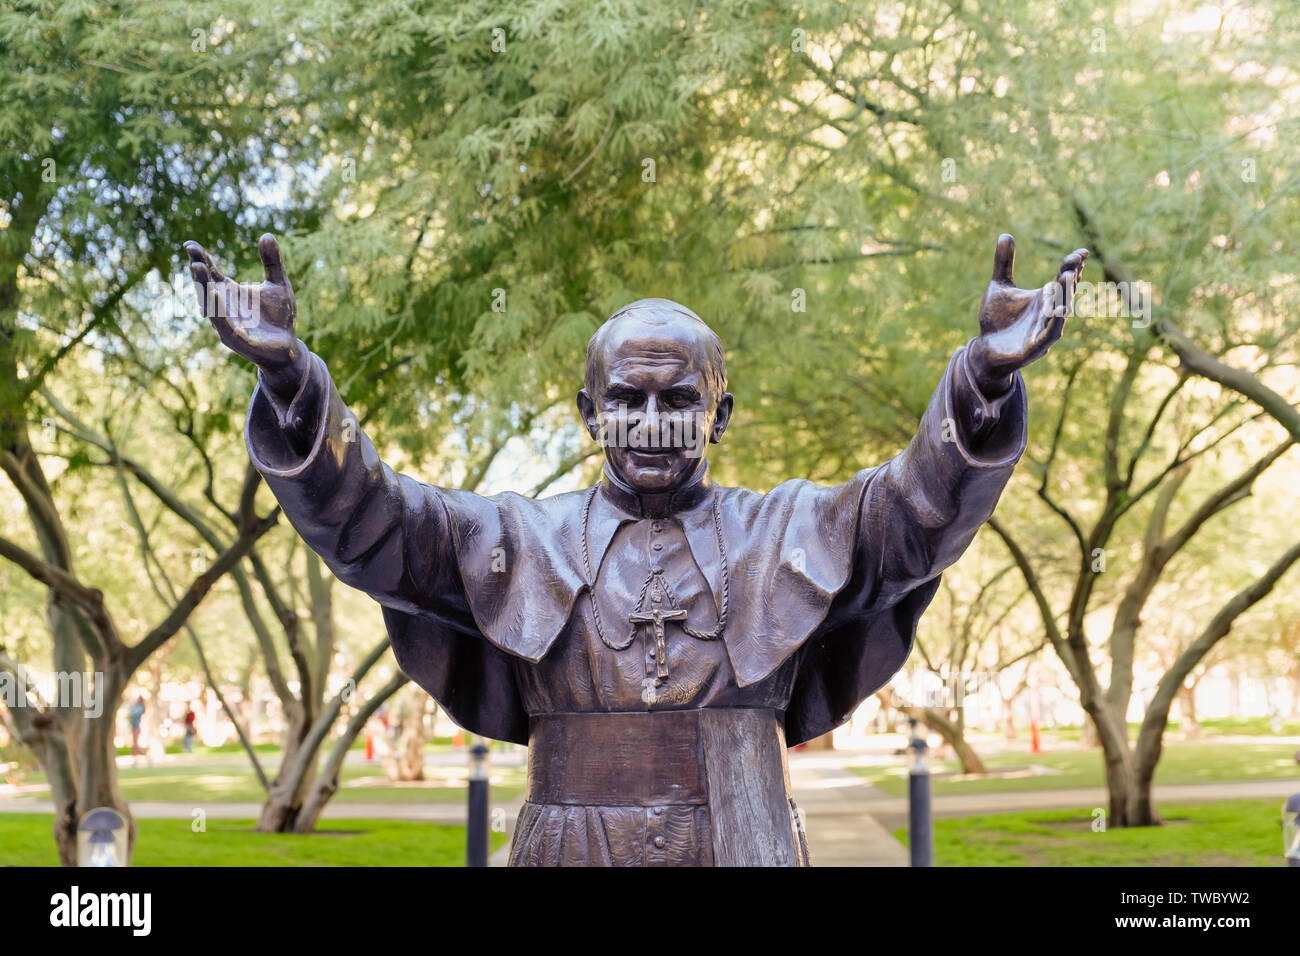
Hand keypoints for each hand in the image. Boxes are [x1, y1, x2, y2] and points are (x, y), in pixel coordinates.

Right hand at [184, 234, 304, 397]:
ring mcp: (228, 325)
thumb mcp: (278, 284)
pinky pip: (225, 325)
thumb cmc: (280, 317)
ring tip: (199, 269)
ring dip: (204, 289)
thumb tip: (267, 235)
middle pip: (206, 288)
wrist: (289, 349)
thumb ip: (272, 262)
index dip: (200, 259)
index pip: (210, 274)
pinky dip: (220, 311)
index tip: (189, 244)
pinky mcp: (238, 341)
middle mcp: (224, 308)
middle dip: (199, 273)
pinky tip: (217, 296)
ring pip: (211, 306)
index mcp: (229, 293)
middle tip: (194, 256)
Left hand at [968, 234, 1087, 395]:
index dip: (1073, 265)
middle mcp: (1049, 313)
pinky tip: (1060, 310)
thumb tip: (1005, 234)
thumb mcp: (998, 286)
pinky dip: (1055, 322)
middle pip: (1065, 293)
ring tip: (1068, 277)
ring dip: (1065, 296)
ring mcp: (1045, 330)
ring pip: (1060, 312)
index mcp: (1045, 297)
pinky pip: (1049, 334)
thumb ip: (1004, 263)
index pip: (1063, 278)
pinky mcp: (1036, 347)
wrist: (984, 350)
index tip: (1081, 252)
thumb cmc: (996, 320)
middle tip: (1075, 260)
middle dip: (1070, 277)